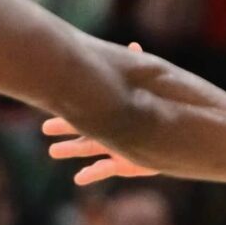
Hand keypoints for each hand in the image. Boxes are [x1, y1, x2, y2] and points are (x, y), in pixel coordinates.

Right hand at [43, 42, 158, 184]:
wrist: (181, 138)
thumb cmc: (164, 112)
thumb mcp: (151, 89)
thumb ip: (141, 68)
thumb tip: (134, 45)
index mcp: (114, 115)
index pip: (88, 110)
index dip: (70, 109)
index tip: (53, 106)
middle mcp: (112, 132)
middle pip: (82, 129)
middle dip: (65, 130)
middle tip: (45, 129)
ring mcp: (116, 149)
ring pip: (89, 150)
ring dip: (72, 150)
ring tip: (53, 151)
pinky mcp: (125, 166)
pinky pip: (105, 171)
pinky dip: (92, 174)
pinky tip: (78, 179)